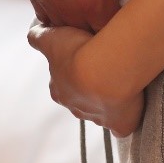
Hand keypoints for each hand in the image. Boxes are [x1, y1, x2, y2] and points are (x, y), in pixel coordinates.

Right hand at [0, 0, 163, 31]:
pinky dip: (71, 27)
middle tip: (140, 37)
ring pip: (77, 38)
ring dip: (94, 37)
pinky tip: (83, 13)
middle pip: (100, 46)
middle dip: (118, 44)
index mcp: (94, 1)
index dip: (140, 41)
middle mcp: (71, 13)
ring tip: (115, 30)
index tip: (156, 37)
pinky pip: (57, 27)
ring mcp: (51, 10)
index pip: (122, 42)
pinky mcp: (37, 2)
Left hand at [27, 23, 144, 136]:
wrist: (105, 70)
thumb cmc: (78, 52)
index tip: (82, 59)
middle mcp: (75, 108)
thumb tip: (33, 34)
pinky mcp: (119, 124)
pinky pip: (120, 128)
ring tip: (120, 82)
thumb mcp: (51, 39)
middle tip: (103, 69)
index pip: (61, 85)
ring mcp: (97, 118)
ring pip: (99, 112)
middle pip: (80, 100)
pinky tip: (130, 112)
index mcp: (59, 91)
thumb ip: (38, 37)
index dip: (71, 73)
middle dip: (88, 89)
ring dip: (107, 101)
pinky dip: (124, 122)